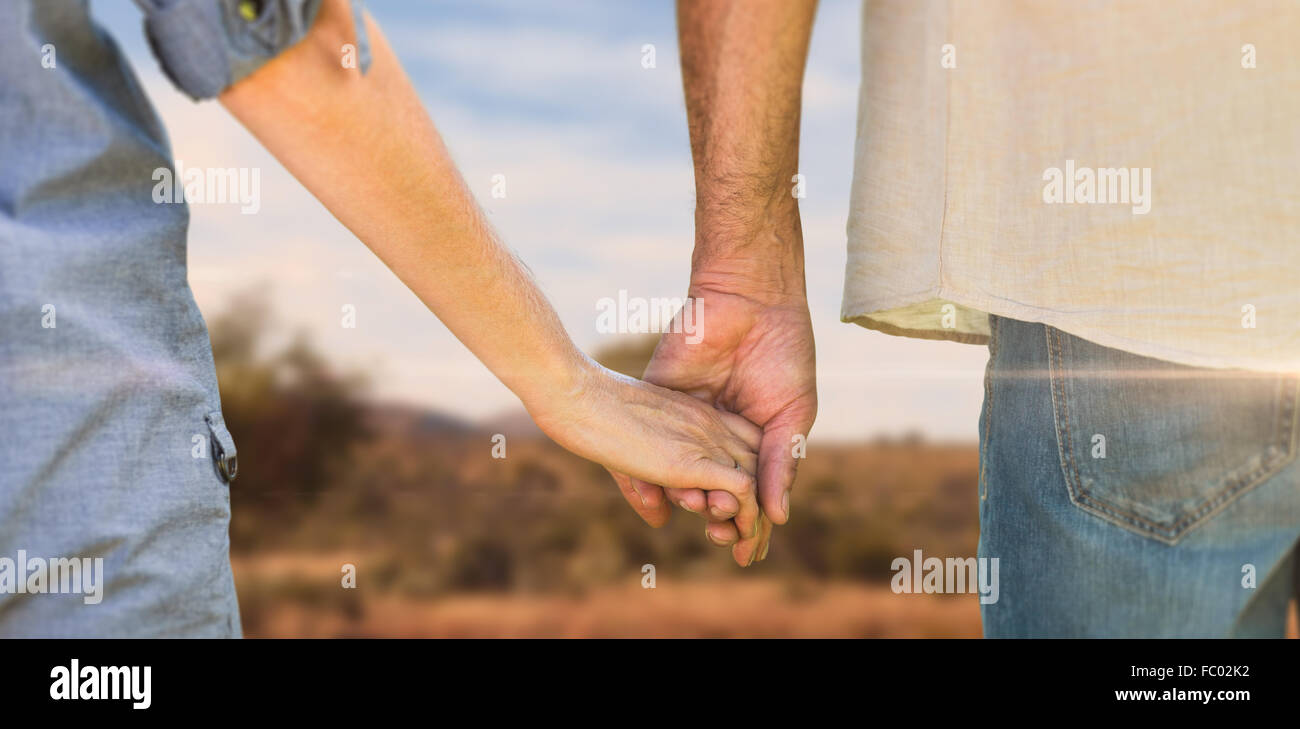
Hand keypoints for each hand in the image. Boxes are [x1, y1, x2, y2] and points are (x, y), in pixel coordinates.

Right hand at [532, 360, 762, 539]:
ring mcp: (705, 441)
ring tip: (748, 550)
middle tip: (751, 545)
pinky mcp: (694, 460)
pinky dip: (748, 516)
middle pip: (759, 467)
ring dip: (755, 520)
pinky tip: (741, 536)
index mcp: (699, 415)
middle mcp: (711, 426)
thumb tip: (661, 519)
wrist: (579, 396)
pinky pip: (743, 489)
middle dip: (758, 509)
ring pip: (756, 483)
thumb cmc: (591, 415)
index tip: (734, 515)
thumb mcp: (628, 452)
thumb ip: (646, 486)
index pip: (745, 448)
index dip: (748, 483)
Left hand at [609, 278, 817, 565]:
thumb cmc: (782, 354)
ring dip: (684, 501)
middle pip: (709, 493)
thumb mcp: (790, 416)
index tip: (746, 554)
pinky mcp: (657, 402)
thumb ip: (779, 465)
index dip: (748, 527)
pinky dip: (643, 475)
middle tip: (719, 533)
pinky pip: (643, 445)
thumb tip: (776, 517)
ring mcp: (684, 423)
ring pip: (676, 476)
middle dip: (715, 519)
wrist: (749, 300)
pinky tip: (651, 499)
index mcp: (751, 443)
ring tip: (696, 513)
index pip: (746, 496)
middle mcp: (715, 438)